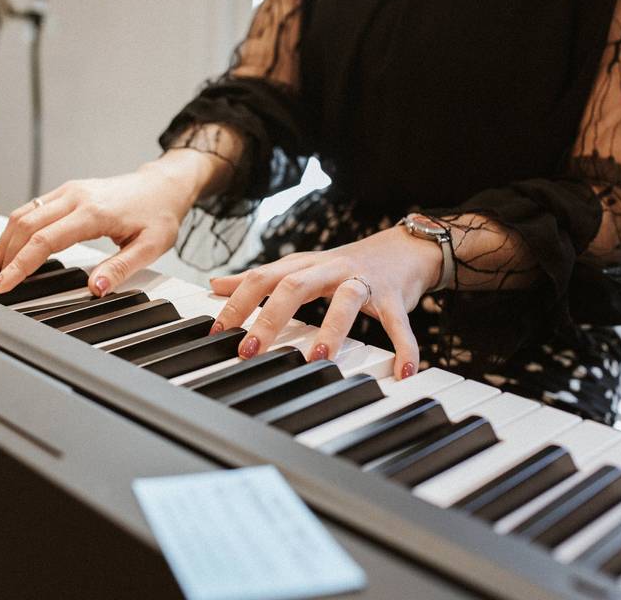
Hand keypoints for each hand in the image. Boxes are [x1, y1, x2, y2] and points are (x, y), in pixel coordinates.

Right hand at [0, 151, 213, 294]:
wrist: (164, 185)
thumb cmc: (159, 214)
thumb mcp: (151, 247)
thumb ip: (121, 268)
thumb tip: (96, 288)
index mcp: (94, 213)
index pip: (45, 240)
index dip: (20, 265)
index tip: (4, 284)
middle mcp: (76, 197)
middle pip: (26, 225)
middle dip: (5, 255)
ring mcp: (70, 191)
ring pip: (24, 213)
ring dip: (5, 241)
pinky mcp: (68, 191)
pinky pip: (33, 207)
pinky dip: (16, 228)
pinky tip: (11, 246)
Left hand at [210, 226, 444, 379]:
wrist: (405, 247)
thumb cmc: (347, 263)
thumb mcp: (300, 267)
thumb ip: (260, 278)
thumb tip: (215, 284)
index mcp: (304, 265)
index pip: (263, 277)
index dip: (238, 302)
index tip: (217, 332)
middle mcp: (331, 269)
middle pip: (295, 286)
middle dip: (270, 318)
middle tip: (250, 350)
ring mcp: (363, 281)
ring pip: (345, 301)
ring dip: (331, 330)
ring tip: (317, 358)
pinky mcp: (394, 297)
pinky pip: (398, 323)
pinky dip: (403, 347)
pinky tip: (401, 371)